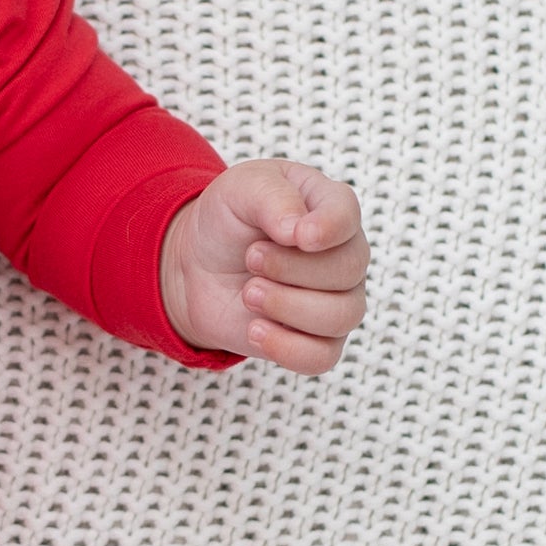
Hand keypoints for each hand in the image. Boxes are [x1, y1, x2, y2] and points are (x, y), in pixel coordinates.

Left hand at [160, 159, 368, 372]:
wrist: (196, 266)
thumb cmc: (227, 220)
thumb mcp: (240, 188)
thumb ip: (272, 197)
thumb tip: (299, 231)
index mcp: (329, 206)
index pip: (348, 215)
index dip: (328, 229)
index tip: (296, 236)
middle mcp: (344, 254)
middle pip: (347, 270)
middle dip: (290, 268)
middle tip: (250, 258)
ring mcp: (336, 299)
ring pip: (342, 316)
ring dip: (287, 306)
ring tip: (249, 293)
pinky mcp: (316, 339)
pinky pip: (322, 357)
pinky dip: (286, 348)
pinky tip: (254, 329)